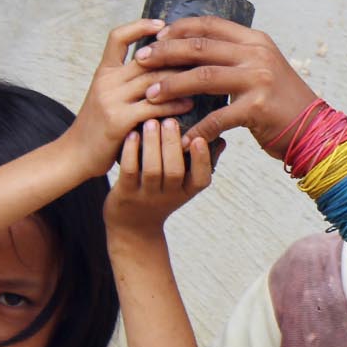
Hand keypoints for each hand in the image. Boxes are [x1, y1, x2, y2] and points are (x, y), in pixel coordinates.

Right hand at [61, 20, 196, 176]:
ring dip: (181, 79)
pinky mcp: (117, 121)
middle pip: (147, 59)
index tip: (162, 24)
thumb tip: (161, 66)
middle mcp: (106, 81)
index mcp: (104, 72)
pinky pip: (152, 107)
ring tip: (202, 79)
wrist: (75, 155)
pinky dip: (174, 104)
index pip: (118, 37)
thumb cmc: (99, 126)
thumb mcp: (107, 96)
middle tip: (201, 57)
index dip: (139, 26)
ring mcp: (110, 100)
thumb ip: (127, 81)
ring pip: (153, 81)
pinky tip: (189, 104)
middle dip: (176, 57)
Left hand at [104, 117, 222, 233]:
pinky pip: (130, 172)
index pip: (201, 179)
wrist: (133, 226)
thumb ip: (200, 164)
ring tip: (152, 123)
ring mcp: (146, 197)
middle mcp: (168, 197)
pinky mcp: (125, 194)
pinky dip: (131, 152)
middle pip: (174, 171)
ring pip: (152, 170)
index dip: (202, 160)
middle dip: (172, 144)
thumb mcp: (183, 186)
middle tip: (170, 121)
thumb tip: (221, 140)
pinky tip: (132, 135)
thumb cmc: (161, 197)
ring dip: (152, 144)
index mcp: (186, 192)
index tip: (199, 138)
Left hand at [132, 17, 318, 159]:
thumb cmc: (281, 102)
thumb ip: (234, 57)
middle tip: (141, 61)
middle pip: (200, 47)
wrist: (314, 130)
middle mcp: (257, 54)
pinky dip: (197, 129)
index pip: (209, 24)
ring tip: (150, 94)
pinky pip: (217, 117)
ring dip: (172, 85)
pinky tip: (182, 138)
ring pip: (202, 77)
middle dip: (165, 53)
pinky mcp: (258, 107)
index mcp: (255, 40)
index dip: (178, 29)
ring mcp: (258, 79)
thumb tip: (194, 49)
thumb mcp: (261, 68)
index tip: (155, 39)